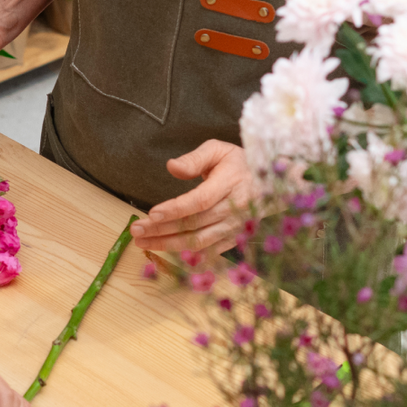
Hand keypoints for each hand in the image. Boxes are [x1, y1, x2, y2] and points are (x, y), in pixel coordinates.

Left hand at [130, 140, 253, 258]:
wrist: (270, 182)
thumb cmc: (238, 164)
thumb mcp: (218, 150)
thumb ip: (194, 159)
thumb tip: (171, 167)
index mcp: (231, 183)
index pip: (199, 201)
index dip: (175, 210)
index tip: (151, 214)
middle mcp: (236, 209)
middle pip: (194, 224)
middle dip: (162, 229)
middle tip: (136, 231)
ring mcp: (236, 227)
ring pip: (199, 242)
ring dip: (168, 245)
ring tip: (143, 243)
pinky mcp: (235, 239)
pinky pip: (209, 253)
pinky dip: (186, 256)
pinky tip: (165, 253)